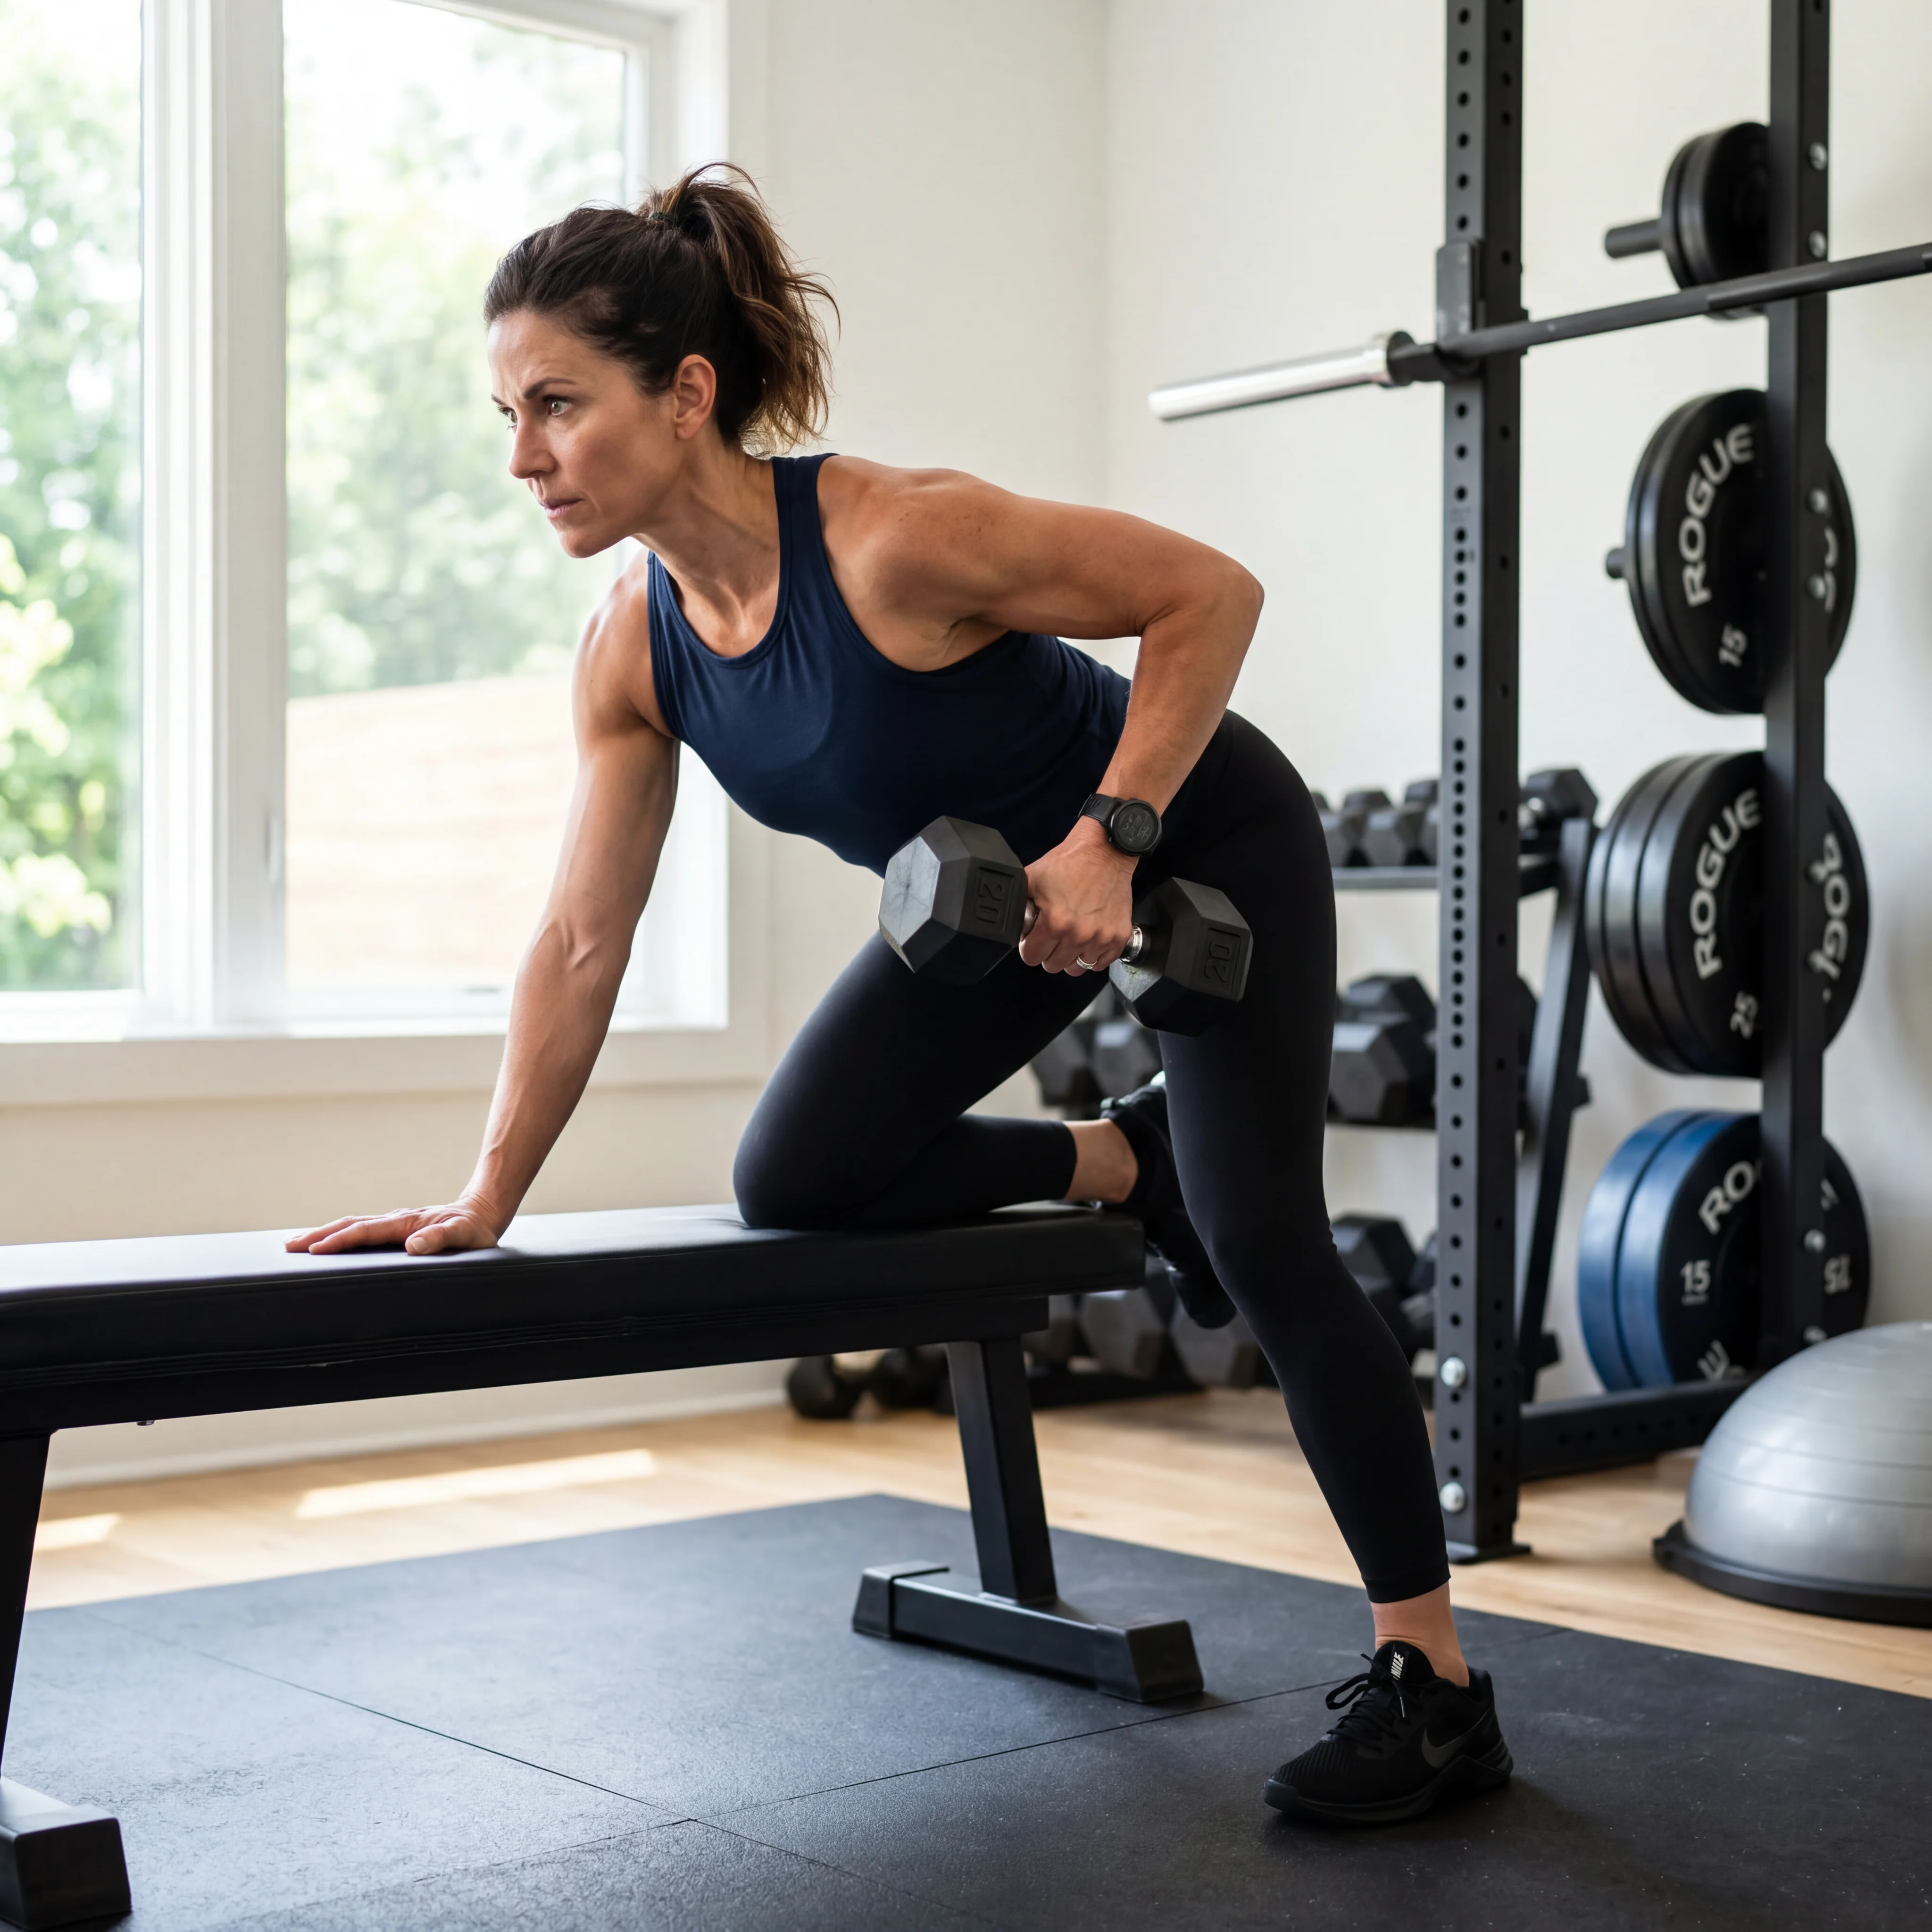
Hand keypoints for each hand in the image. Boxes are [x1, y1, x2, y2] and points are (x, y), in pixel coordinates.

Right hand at [286, 1196, 506, 1256]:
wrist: (482, 1214)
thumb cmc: (475, 1230)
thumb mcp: (464, 1236)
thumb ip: (442, 1239)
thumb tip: (414, 1245)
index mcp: (405, 1223)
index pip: (365, 1232)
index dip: (340, 1241)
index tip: (316, 1249)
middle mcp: (395, 1221)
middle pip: (349, 1226)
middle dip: (318, 1235)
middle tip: (289, 1246)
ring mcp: (393, 1224)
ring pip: (352, 1227)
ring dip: (324, 1234)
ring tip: (297, 1244)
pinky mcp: (396, 1229)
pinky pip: (361, 1231)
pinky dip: (340, 1236)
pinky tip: (329, 1245)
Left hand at [1020, 818, 1137, 974]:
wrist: (1105, 851)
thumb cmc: (1070, 862)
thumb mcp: (1032, 878)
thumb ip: (1018, 903)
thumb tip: (1007, 922)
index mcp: (1055, 923)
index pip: (1032, 957)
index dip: (1029, 946)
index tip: (1034, 938)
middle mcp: (1079, 935)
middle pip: (1053, 966)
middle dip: (1048, 951)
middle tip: (1053, 933)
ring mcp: (1101, 938)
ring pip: (1077, 968)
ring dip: (1071, 955)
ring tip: (1071, 935)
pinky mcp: (1118, 936)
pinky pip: (1101, 964)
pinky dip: (1093, 955)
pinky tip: (1088, 939)